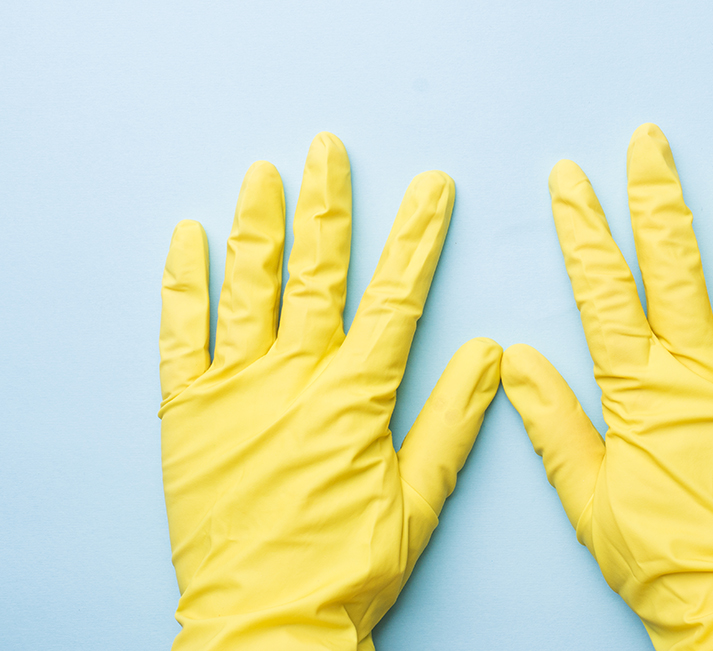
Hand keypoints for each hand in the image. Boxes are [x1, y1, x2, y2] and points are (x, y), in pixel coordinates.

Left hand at [158, 133, 500, 649]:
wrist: (267, 621)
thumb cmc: (347, 566)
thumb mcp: (419, 500)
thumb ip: (454, 421)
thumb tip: (490, 355)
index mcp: (355, 397)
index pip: (397, 297)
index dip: (418, 237)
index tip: (431, 188)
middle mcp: (294, 377)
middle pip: (316, 273)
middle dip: (328, 207)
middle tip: (330, 151)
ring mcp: (236, 388)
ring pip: (249, 288)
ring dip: (258, 226)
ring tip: (264, 172)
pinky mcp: (188, 411)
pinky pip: (179, 334)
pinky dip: (182, 283)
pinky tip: (187, 237)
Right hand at [501, 124, 712, 649]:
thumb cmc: (665, 554)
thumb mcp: (588, 498)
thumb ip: (552, 422)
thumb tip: (512, 359)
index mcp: (639, 388)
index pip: (602, 288)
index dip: (583, 228)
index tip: (570, 179)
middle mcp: (700, 365)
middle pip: (675, 261)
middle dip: (657, 196)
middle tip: (650, 142)